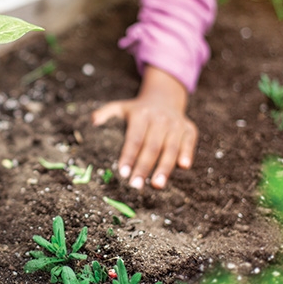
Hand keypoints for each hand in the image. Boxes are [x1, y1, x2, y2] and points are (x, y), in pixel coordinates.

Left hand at [92, 66, 197, 189]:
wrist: (164, 98)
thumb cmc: (138, 110)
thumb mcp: (120, 107)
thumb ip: (105, 113)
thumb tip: (92, 122)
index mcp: (141, 115)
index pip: (134, 139)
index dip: (128, 156)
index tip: (122, 173)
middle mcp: (159, 119)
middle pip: (151, 147)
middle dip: (144, 168)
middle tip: (136, 185)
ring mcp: (176, 123)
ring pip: (170, 148)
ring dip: (164, 167)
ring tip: (157, 185)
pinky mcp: (189, 128)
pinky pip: (189, 142)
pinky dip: (187, 153)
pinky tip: (183, 167)